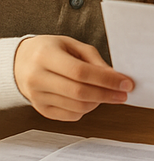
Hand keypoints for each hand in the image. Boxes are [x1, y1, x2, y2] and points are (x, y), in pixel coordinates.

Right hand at [14, 35, 133, 120]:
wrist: (21, 62)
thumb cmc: (51, 50)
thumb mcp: (72, 45)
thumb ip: (94, 60)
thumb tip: (114, 76)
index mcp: (46, 56)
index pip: (81, 72)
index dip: (106, 79)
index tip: (126, 83)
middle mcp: (38, 78)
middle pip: (79, 92)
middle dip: (107, 94)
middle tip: (124, 93)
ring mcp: (37, 97)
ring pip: (76, 106)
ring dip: (99, 102)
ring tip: (108, 94)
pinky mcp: (41, 110)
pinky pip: (70, 116)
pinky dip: (86, 109)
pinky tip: (92, 99)